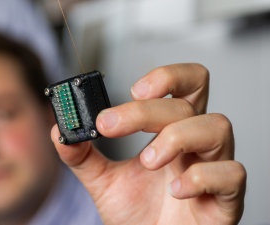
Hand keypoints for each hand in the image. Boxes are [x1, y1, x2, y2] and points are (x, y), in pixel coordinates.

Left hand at [51, 63, 245, 224]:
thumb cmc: (137, 214)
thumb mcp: (102, 181)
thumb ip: (82, 156)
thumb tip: (59, 132)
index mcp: (170, 132)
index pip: (185, 84)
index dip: (166, 76)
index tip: (132, 89)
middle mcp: (194, 145)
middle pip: (189, 102)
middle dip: (146, 110)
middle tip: (111, 125)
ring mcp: (212, 170)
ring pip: (217, 127)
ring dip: (175, 137)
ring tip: (147, 160)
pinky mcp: (225, 201)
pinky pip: (232, 174)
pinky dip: (200, 176)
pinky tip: (174, 190)